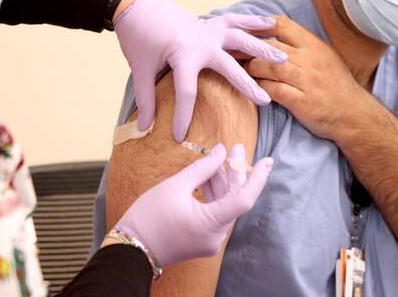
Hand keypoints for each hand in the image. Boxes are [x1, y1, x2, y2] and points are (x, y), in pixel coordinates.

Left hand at [114, 0, 287, 141]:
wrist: (137, 3)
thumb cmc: (138, 36)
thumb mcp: (140, 68)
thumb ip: (145, 98)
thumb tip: (143, 127)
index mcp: (182, 55)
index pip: (187, 92)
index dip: (183, 117)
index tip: (180, 137)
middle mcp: (201, 42)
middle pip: (229, 66)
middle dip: (246, 85)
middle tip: (265, 100)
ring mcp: (209, 30)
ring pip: (241, 39)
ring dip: (262, 49)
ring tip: (283, 58)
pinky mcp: (211, 22)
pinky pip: (237, 21)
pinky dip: (254, 22)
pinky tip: (273, 24)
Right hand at [115, 144, 272, 267]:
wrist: (129, 249)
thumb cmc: (148, 217)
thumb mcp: (175, 186)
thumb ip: (202, 168)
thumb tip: (220, 152)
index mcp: (210, 224)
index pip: (244, 199)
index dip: (257, 178)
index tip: (268, 161)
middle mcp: (215, 236)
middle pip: (234, 199)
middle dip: (235, 172)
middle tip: (237, 148)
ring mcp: (209, 240)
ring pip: (224, 205)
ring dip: (222, 182)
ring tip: (219, 158)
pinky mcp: (202, 239)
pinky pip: (214, 213)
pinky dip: (213, 194)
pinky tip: (208, 176)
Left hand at [245, 16, 365, 140]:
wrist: (354, 114)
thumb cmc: (336, 85)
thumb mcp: (324, 57)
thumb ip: (302, 45)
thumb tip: (272, 35)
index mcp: (315, 45)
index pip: (282, 25)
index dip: (259, 26)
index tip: (244, 32)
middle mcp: (311, 59)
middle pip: (270, 46)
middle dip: (247, 49)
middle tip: (231, 53)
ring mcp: (307, 81)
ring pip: (269, 67)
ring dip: (251, 69)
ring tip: (242, 72)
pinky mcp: (302, 102)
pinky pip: (273, 90)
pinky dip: (260, 88)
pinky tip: (254, 90)